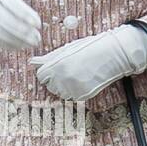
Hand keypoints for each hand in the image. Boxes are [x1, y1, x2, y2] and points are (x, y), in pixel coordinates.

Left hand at [31, 25, 146, 100]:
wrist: (113, 55)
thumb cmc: (89, 48)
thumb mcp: (67, 49)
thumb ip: (49, 58)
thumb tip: (33, 62)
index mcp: (56, 66)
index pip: (41, 76)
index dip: (48, 72)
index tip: (57, 68)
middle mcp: (62, 79)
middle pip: (49, 86)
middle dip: (56, 79)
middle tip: (71, 69)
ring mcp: (72, 89)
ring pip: (60, 93)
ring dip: (65, 86)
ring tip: (78, 73)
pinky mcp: (82, 96)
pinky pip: (72, 97)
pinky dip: (75, 90)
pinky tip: (84, 79)